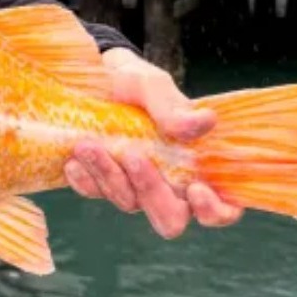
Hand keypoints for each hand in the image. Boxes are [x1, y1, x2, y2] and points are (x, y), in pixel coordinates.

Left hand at [64, 47, 243, 238]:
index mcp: (196, 165)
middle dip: (151, 192)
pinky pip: (96, 194)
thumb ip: (174, 108)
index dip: (214, 211)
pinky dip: (85, 180)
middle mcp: (168, 184)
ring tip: (88, 144)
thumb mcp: (153, 86)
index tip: (196, 188)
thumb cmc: (135, 83)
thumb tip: (206, 122)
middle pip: (170, 220)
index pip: (222, 209)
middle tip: (133, 156)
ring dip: (109, 175)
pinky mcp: (102, 182)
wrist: (95, 76)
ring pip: (128, 203)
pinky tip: (73, 161)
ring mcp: (134, 187)